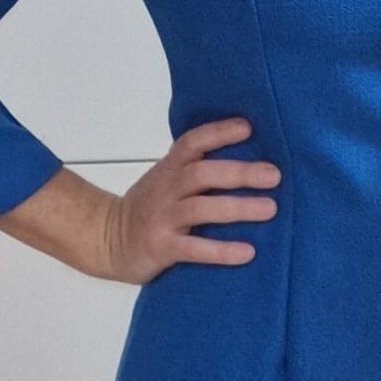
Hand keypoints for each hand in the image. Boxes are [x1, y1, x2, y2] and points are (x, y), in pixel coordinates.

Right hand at [99, 116, 279, 280]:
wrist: (106, 238)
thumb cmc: (148, 207)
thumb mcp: (167, 178)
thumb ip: (197, 167)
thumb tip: (251, 159)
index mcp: (170, 169)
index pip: (192, 142)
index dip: (219, 133)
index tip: (249, 128)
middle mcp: (166, 189)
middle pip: (202, 174)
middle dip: (239, 172)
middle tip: (274, 175)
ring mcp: (162, 218)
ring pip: (200, 209)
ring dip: (237, 208)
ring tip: (270, 209)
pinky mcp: (161, 248)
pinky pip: (193, 249)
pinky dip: (221, 250)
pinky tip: (247, 252)